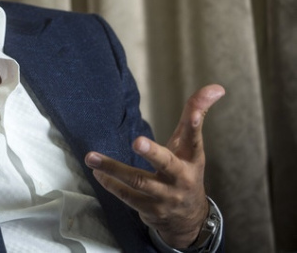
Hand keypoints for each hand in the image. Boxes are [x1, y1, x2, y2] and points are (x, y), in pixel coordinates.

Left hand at [84, 84, 224, 247]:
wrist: (188, 219)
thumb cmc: (185, 170)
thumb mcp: (190, 146)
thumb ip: (196, 114)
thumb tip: (216, 87)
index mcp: (192, 159)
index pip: (195, 140)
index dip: (195, 125)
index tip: (193, 114)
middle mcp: (180, 178)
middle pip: (166, 164)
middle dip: (152, 153)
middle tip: (137, 141)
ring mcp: (165, 197)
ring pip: (138, 181)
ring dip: (113, 168)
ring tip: (91, 157)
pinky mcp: (150, 210)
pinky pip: (128, 197)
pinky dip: (111, 184)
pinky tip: (97, 172)